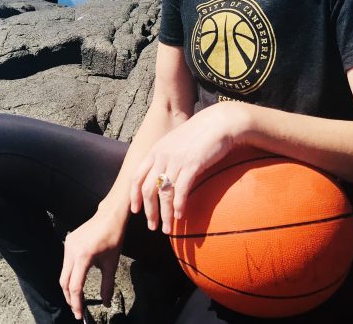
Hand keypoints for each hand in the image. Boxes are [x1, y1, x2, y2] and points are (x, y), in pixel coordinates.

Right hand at [59, 207, 125, 320]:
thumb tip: (105, 302)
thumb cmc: (113, 237)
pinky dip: (70, 274)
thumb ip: (108, 285)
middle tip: (77, 310)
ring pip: (64, 272)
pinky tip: (78, 280)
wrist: (109, 216)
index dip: (77, 303)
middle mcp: (71, 250)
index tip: (79, 314)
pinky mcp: (68, 241)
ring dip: (69, 286)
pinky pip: (66, 262)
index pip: (75, 286)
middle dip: (69, 298)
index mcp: (83, 256)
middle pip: (64, 281)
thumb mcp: (112, 263)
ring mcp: (68, 245)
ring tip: (77, 298)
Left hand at [129, 101, 249, 233]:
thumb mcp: (175, 144)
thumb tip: (164, 176)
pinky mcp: (192, 164)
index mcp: (155, 151)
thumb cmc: (199, 135)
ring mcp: (176, 160)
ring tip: (167, 229)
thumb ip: (166, 158)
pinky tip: (180, 216)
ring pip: (163, 193)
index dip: (134, 195)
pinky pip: (181, 190)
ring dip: (164, 214)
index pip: (136, 176)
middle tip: (153, 227)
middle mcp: (161, 156)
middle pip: (147, 189)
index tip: (135, 210)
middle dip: (148, 211)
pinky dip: (179, 205)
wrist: (219, 122)